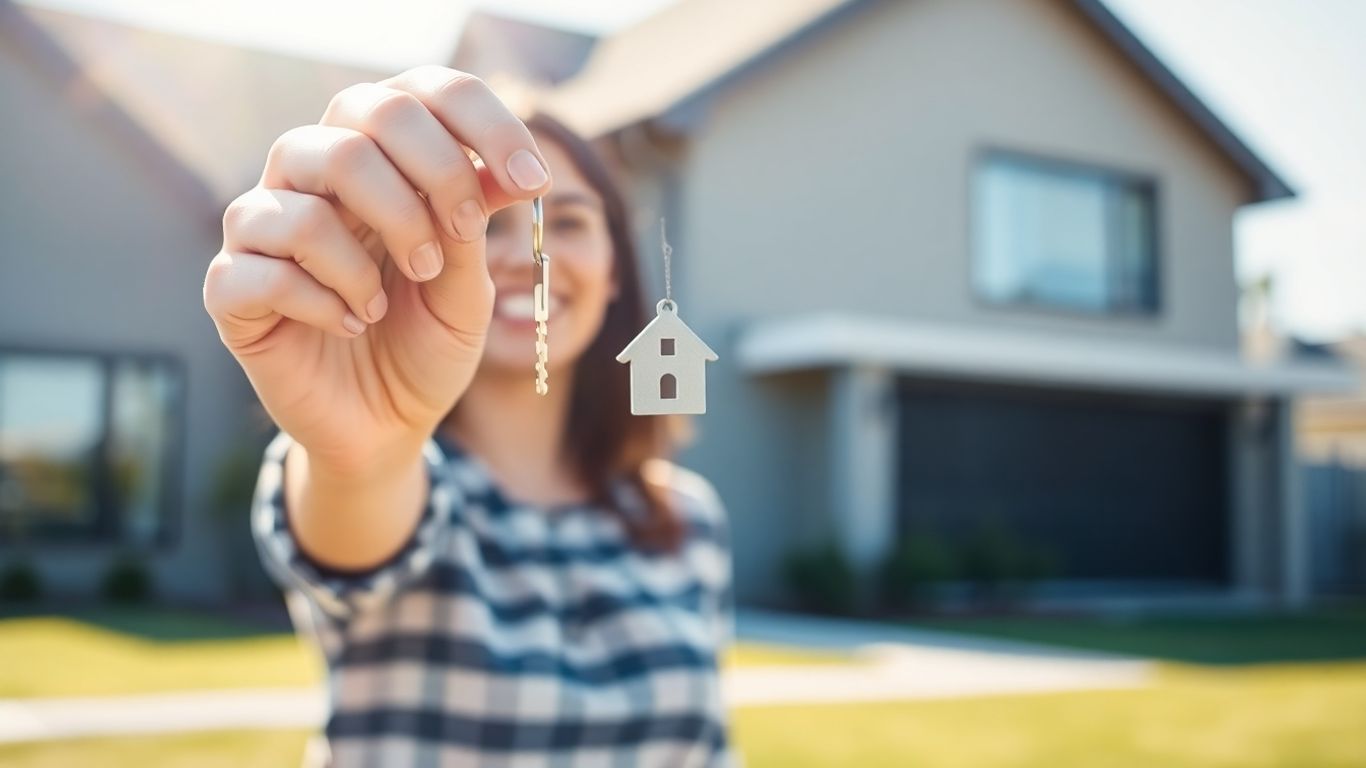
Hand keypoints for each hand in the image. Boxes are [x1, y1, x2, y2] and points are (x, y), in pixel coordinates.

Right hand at [204, 66, 551, 472]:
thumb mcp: (467, 292)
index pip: (418, 91)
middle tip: (448, 247)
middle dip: (428, 177)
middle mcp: (314, 176)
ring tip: (385, 301)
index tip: (532, 179)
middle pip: (358, 114)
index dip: (481, 121)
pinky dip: (319, 299)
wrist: (384, 428)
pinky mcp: (231, 289)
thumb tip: (507, 167)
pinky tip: (348, 325)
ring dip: (365, 252)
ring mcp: (264, 228)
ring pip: (304, 187)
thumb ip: (472, 227)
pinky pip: (261, 267)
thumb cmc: (423, 346)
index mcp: (379, 161)